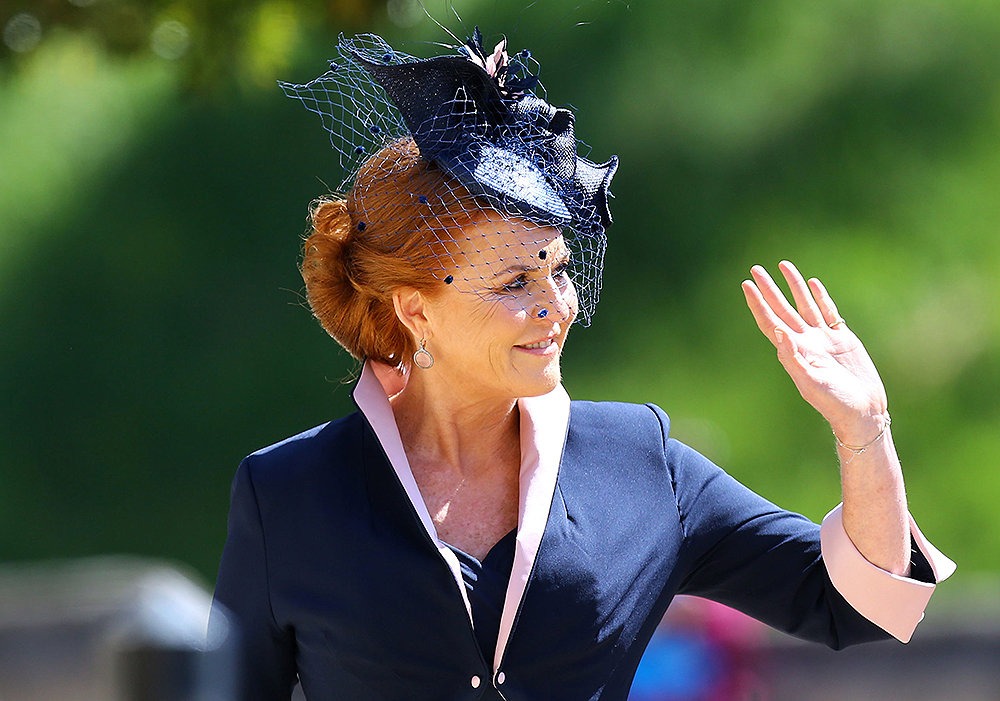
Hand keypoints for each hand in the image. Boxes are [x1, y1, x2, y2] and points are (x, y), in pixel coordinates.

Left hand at [741, 261, 887, 441]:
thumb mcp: (810, 382)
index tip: (746, 284)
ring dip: (793, 286)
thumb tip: (778, 332)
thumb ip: (793, 358)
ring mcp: (823, 339)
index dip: (757, 303)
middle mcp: (805, 342)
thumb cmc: (834, 402)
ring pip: (804, 305)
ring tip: (783, 265)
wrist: (862, 411)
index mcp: (793, 351)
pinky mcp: (842, 339)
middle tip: (756, 268)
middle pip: (782, 308)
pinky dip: (820, 297)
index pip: (769, 321)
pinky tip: (813, 283)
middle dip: (769, 289)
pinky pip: (828, 312)